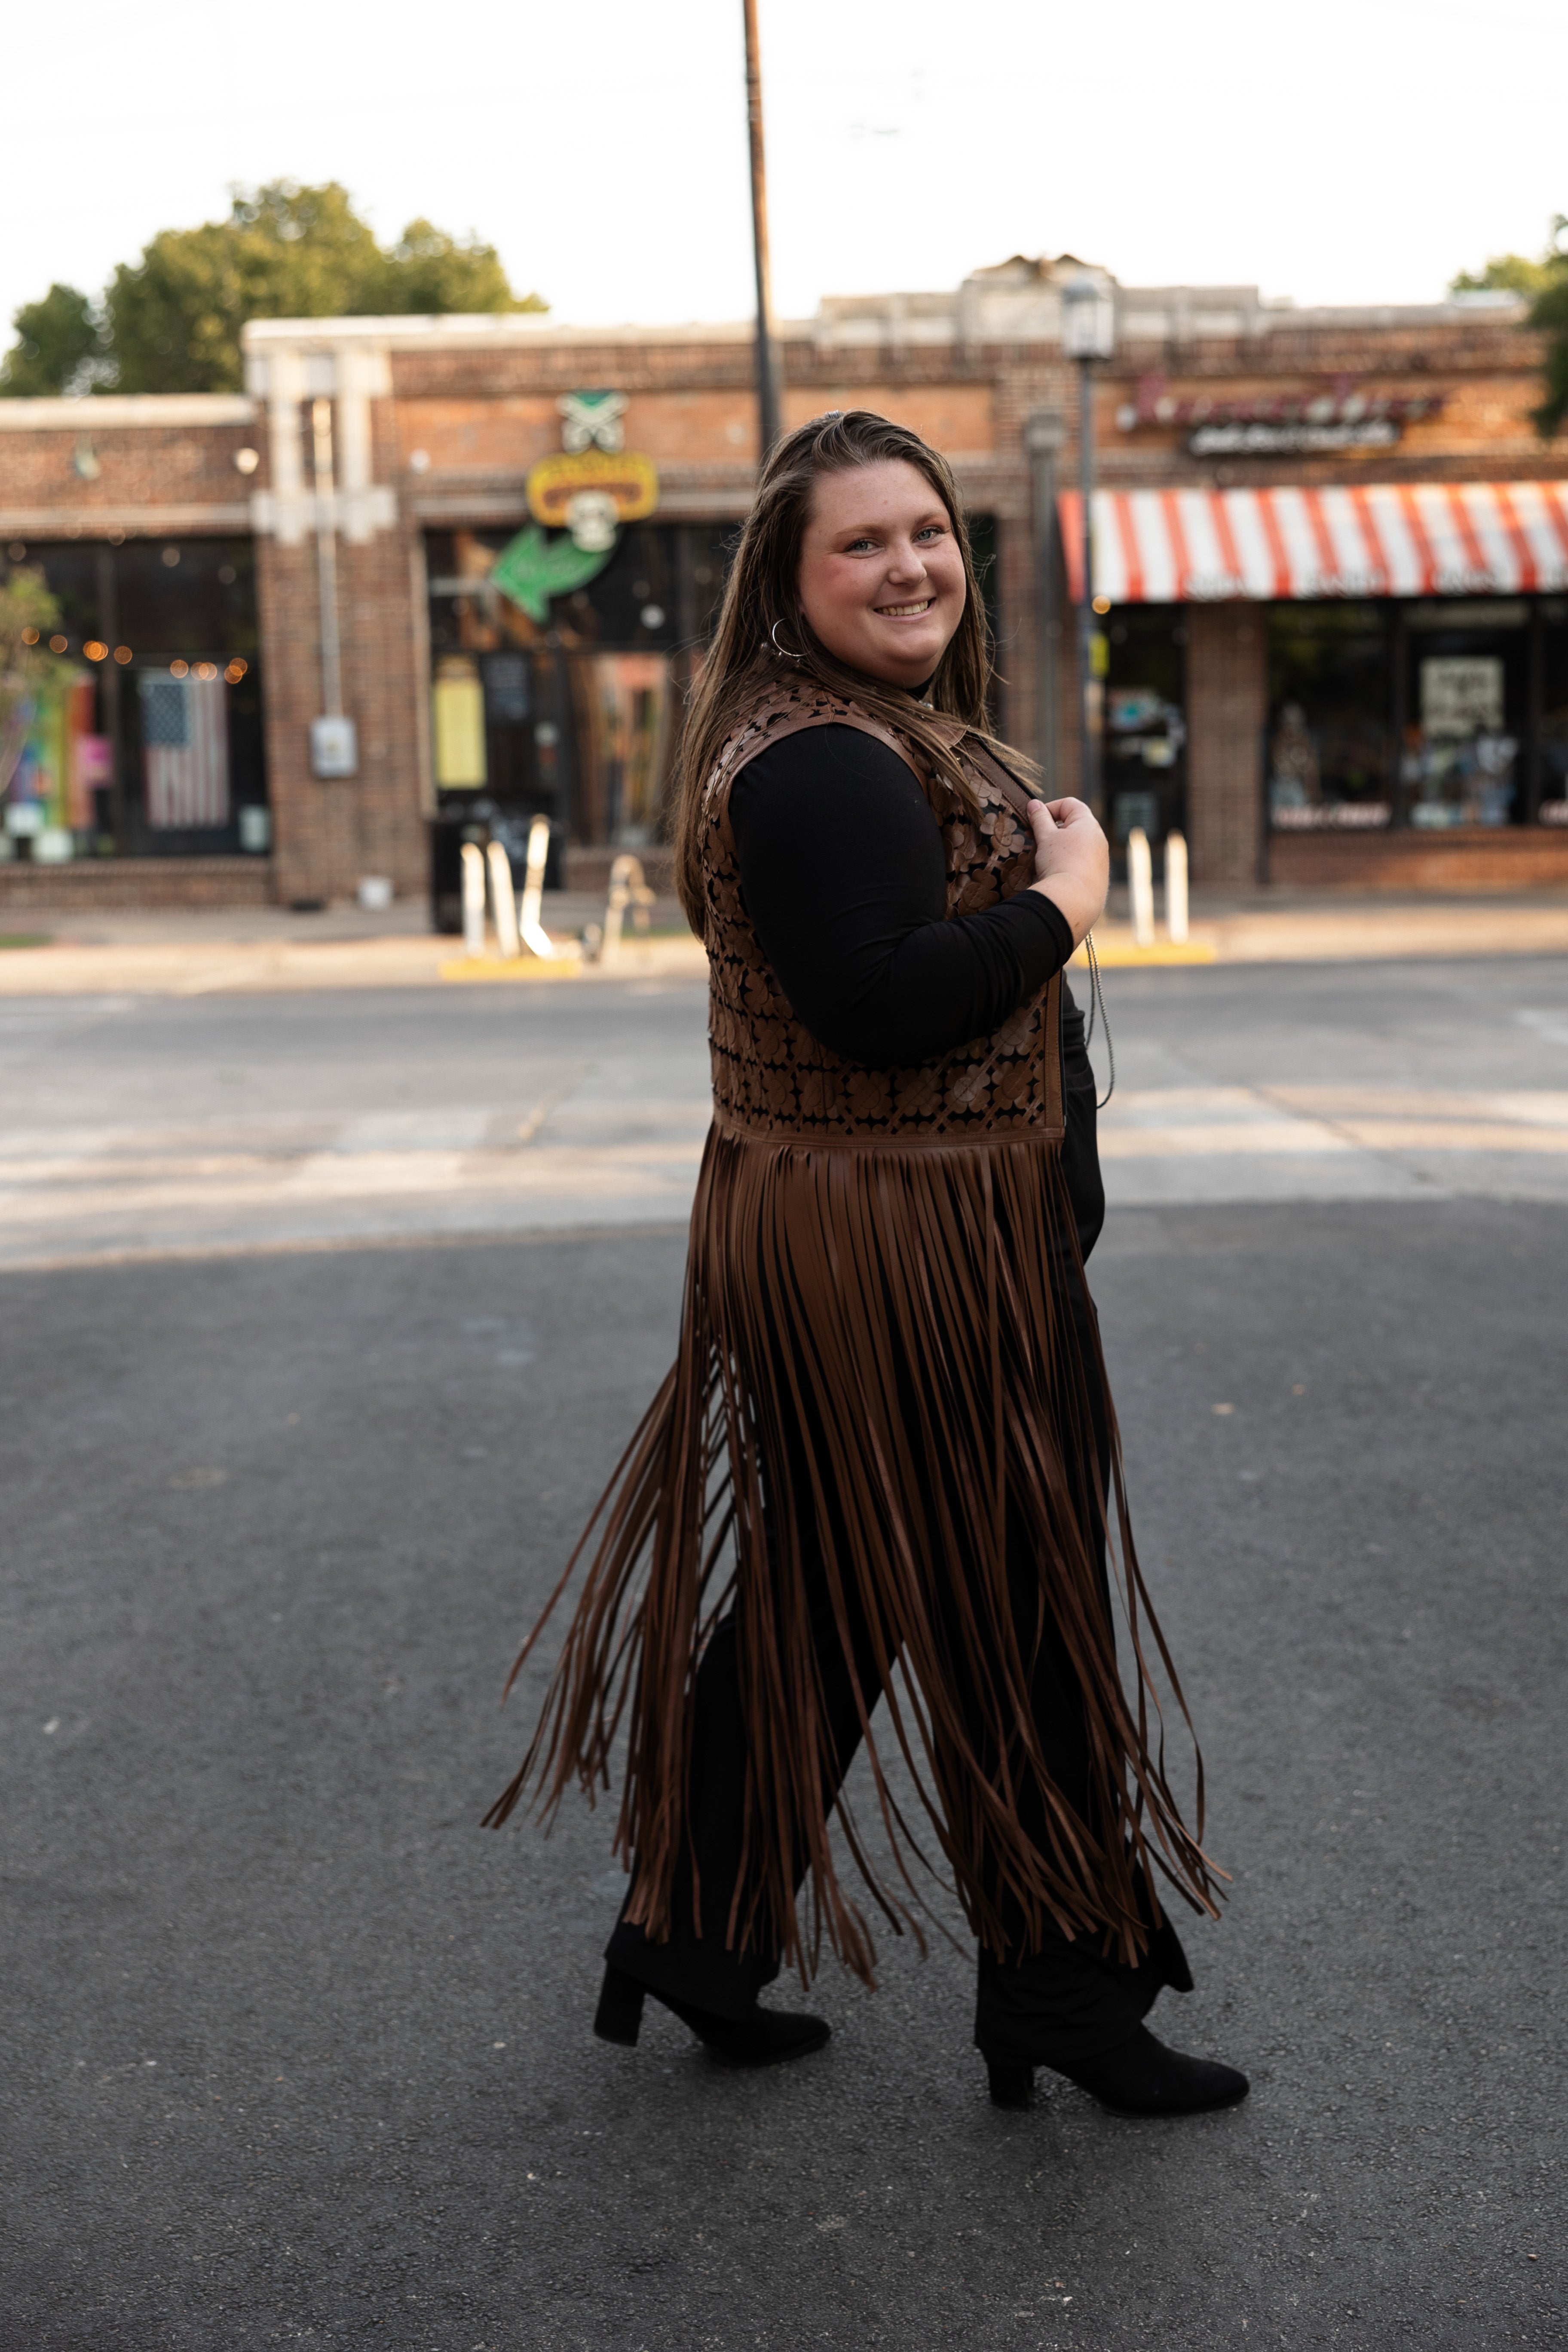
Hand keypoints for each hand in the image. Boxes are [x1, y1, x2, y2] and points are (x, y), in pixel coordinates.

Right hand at [1025, 796, 1108, 946]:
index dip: (1049, 808)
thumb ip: (1039, 818)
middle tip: (1038, 840)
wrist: (1073, 900)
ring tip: (1046, 860)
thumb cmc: (1059, 863)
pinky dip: (1068, 864)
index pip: (1069, 804)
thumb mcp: (1045, 837)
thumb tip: (1034, 804)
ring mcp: (1101, 859)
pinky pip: (1081, 864)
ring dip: (1061, 848)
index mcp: (1088, 824)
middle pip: (1074, 824)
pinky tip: (1057, 874)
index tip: (1035, 820)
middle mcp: (1099, 839)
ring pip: (1078, 846)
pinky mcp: (1099, 877)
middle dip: (1054, 830)